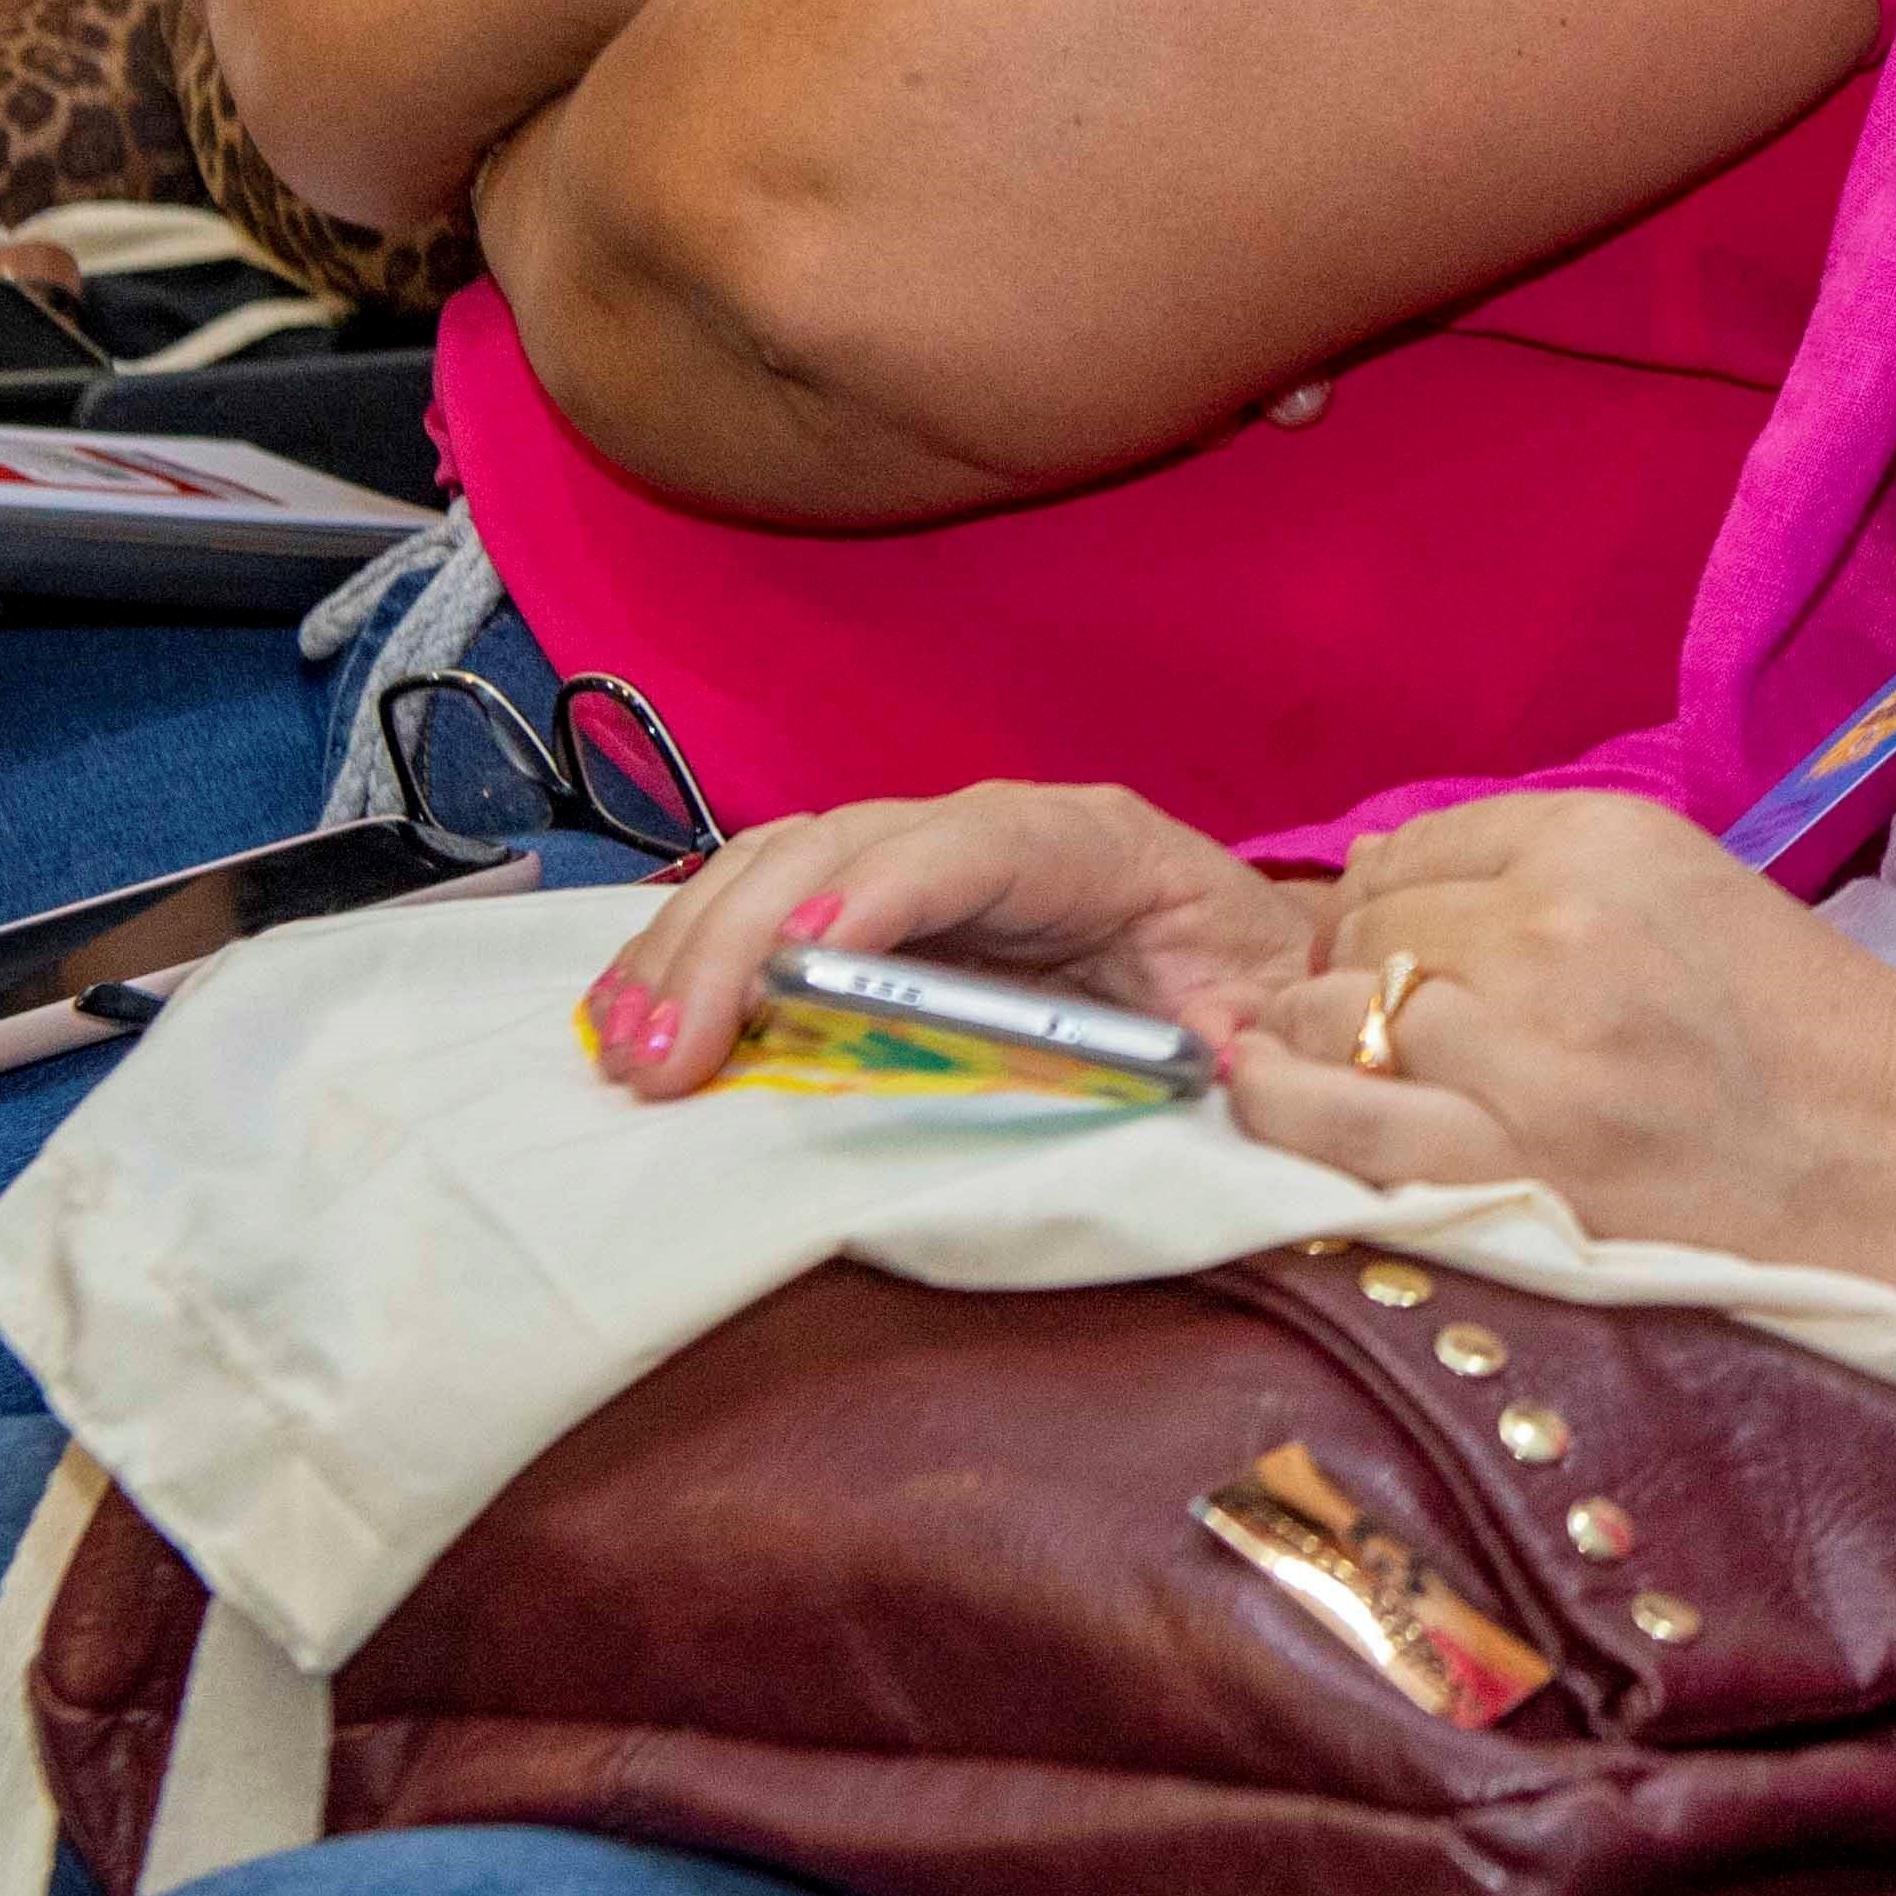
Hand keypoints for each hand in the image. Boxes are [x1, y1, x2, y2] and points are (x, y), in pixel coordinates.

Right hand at [585, 780, 1334, 1092]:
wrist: (1257, 967)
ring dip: (691, 949)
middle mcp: (996, 829)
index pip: (981, 844)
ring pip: (783, 861)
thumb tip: (1227, 1066)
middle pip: (846, 842)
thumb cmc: (1256, 997)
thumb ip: (1253, 1043)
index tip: (809, 948)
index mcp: (1101, 845)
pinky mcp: (879, 897)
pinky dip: (691, 952)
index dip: (890, 885)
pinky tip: (631, 1018)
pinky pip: (767, 899)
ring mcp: (926, 853)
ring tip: (625, 1049)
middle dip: (745, 939)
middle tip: (666, 1059)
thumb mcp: (1270, 1022)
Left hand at [1228, 792, 1895, 1310]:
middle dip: (1352, 965)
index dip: (1383, 897)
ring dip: (1323, 1034)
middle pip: (1367, 925)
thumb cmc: (1792, 1020)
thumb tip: (1368, 877)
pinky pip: (1335, 1118)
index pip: (1415, 845)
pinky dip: (1279, 1099)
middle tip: (1383, 1012)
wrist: (1892, 1153)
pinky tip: (1262, 1086)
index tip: (1391, 939)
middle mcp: (1553, 932)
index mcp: (1604, 843)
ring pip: (1339, 1011)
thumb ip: (1530, 863)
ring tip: (1348, 1058)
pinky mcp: (1508, 1167)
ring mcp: (1525, 1055)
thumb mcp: (1678, 882)